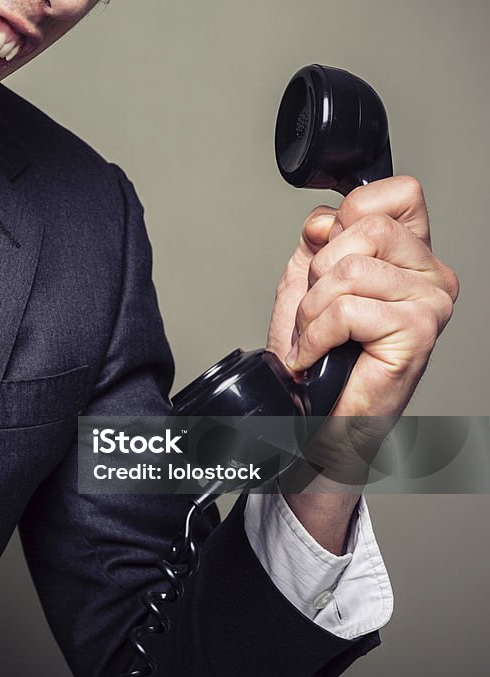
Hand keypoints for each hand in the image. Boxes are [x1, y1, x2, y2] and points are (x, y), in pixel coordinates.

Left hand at [267, 176, 457, 550]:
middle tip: (317, 312)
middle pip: (365, 228)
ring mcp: (431, 303)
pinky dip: (316, 335)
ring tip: (316, 337)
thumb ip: (319, 241)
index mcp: (412, 254)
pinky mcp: (418, 332)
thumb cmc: (318, 358)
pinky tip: (317, 356)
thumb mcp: (308, 283)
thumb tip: (326, 218)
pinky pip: (346, 308)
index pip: (398, 192)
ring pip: (350, 269)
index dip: (350, 214)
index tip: (327, 251)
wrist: (315, 420)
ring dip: (313, 309)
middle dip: (319, 272)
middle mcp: (432, 275)